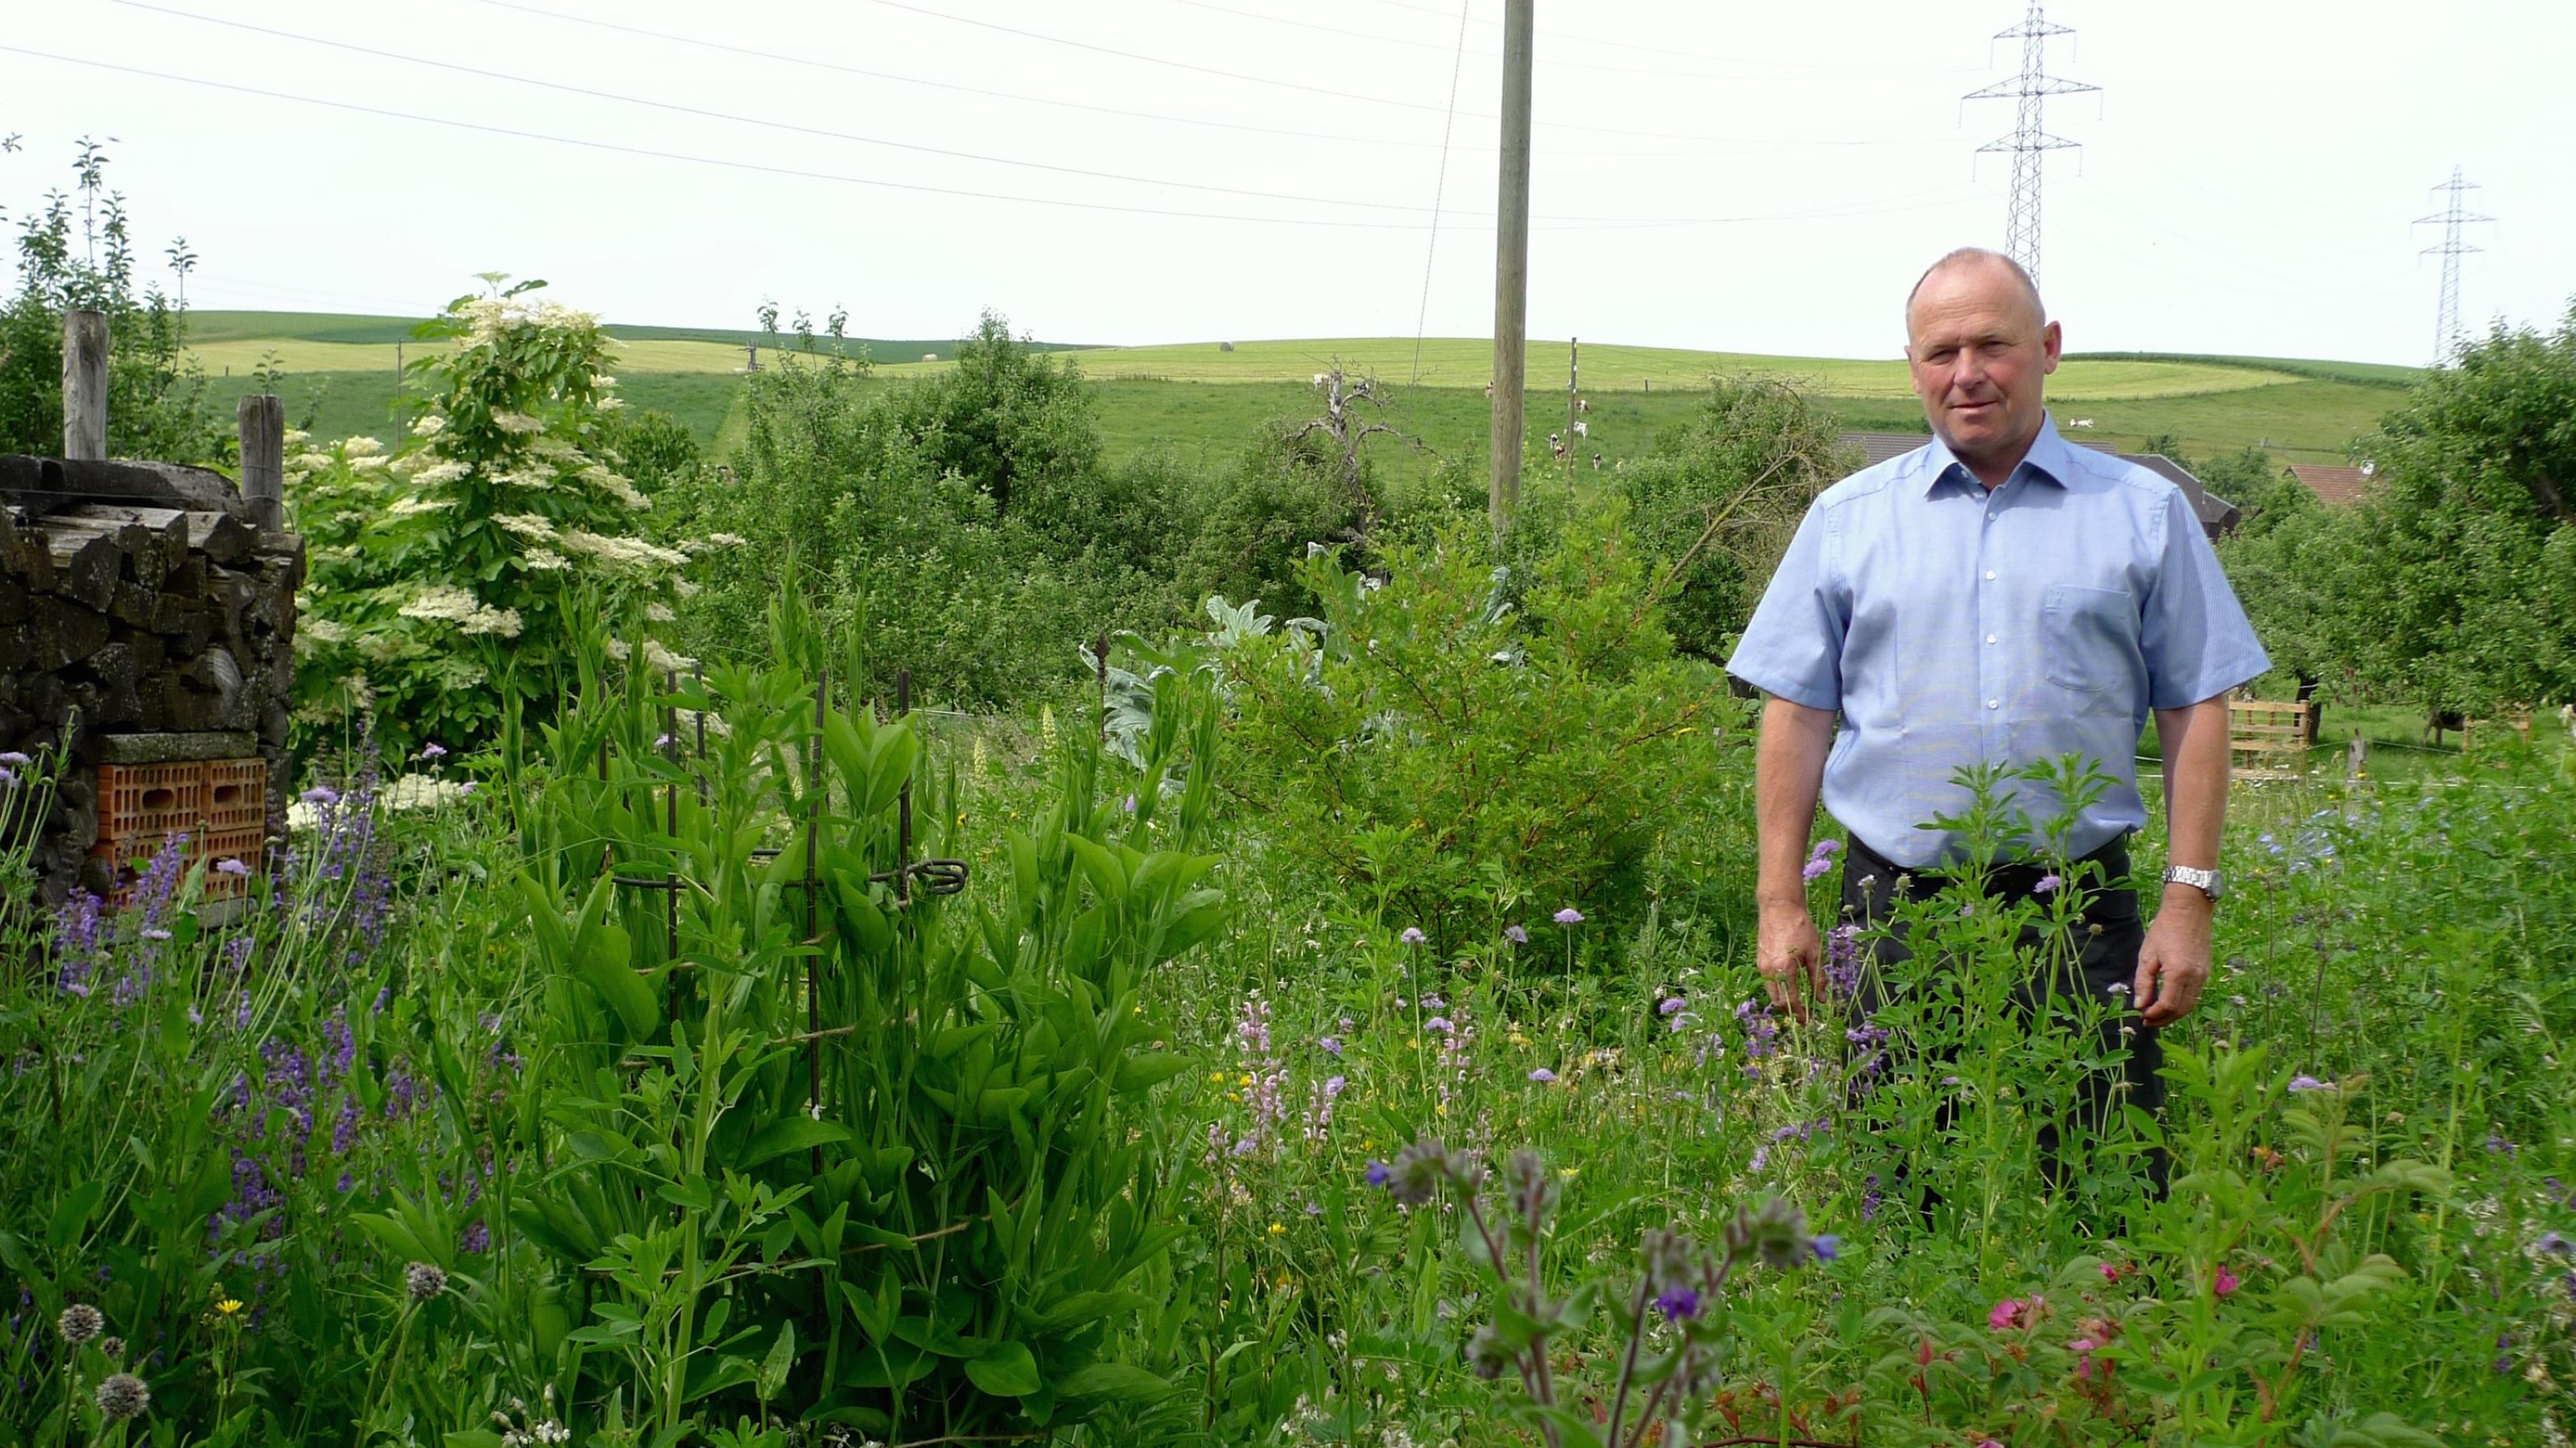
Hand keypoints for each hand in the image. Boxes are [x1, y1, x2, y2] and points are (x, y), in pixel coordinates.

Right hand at [1757, 902, 1824, 1021]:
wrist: (1779, 907)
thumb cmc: (1801, 927)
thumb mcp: (1815, 952)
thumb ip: (1818, 978)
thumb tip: (1821, 999)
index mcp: (1785, 969)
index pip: (1792, 1000)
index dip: (1800, 1013)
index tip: (1808, 1021)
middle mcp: (1769, 970)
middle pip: (1778, 1001)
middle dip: (1790, 1012)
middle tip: (1802, 1017)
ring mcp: (1762, 966)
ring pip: (1771, 993)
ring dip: (1783, 1002)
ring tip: (1797, 1004)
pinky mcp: (1760, 961)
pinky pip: (1768, 982)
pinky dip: (1778, 989)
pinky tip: (1789, 988)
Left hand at [2134, 894, 2212, 1026]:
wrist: (2189, 910)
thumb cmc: (2164, 929)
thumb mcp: (2147, 955)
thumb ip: (2143, 982)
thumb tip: (2140, 1005)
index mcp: (2179, 973)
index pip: (2168, 1005)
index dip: (2154, 1015)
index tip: (2141, 1016)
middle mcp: (2195, 977)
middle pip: (2181, 1009)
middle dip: (2164, 1019)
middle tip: (2147, 1021)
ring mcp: (2204, 975)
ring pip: (2190, 1005)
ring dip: (2173, 1013)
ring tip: (2156, 1015)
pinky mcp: (2206, 972)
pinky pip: (2195, 995)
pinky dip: (2182, 1003)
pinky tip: (2169, 1002)